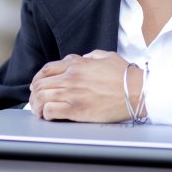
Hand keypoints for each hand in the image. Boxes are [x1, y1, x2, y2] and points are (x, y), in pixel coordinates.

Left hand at [28, 50, 142, 121]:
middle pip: (40, 84)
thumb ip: (91, 56)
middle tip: (35, 99)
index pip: (47, 69)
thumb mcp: (107, 56)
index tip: (38, 84)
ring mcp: (72, 93)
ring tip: (38, 110)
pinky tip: (48, 116)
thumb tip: (84, 58)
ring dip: (36, 105)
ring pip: (41, 97)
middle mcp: (71, 77)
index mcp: (77, 64)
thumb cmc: (125, 76)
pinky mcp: (76, 109)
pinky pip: (50, 111)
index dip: (39, 77)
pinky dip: (45, 114)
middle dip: (35, 92)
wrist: (136, 91)